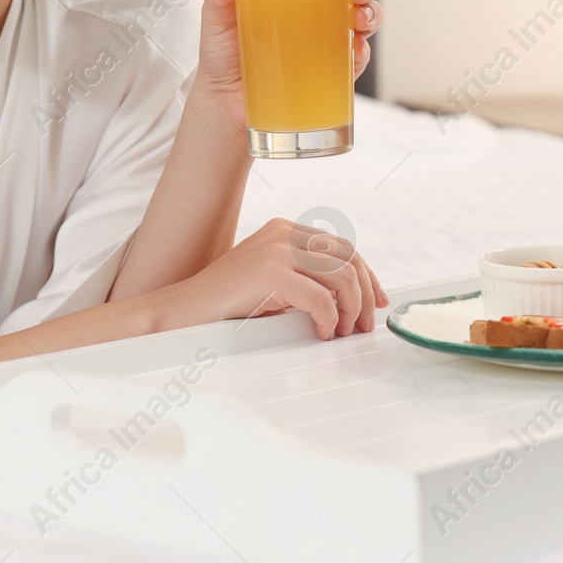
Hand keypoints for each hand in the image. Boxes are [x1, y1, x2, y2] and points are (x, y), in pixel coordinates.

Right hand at [151, 217, 390, 339]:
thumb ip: (306, 277)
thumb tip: (350, 298)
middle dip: (366, 294)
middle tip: (363, 325)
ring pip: (342, 276)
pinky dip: (329, 318)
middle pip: (349, 258)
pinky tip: (322, 332)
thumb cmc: (228, 303)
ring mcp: (276, 249)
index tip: (376, 301)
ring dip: (351, 308)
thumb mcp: (273, 280)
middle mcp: (283, 233)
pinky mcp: (270, 272)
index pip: (344, 247)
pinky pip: (320, 297)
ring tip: (342, 331)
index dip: (368, 276)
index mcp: (285, 229)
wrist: (185, 311)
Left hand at [194, 0, 383, 138]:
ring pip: (364, 20)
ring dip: (371, 14)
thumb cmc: (223, 56)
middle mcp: (315, 13)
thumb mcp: (216, 20)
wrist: (223, 106)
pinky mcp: (329, 73)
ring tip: (358, 17)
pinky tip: (353, 49)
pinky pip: (355, 60)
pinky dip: (360, 52)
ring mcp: (325, 42)